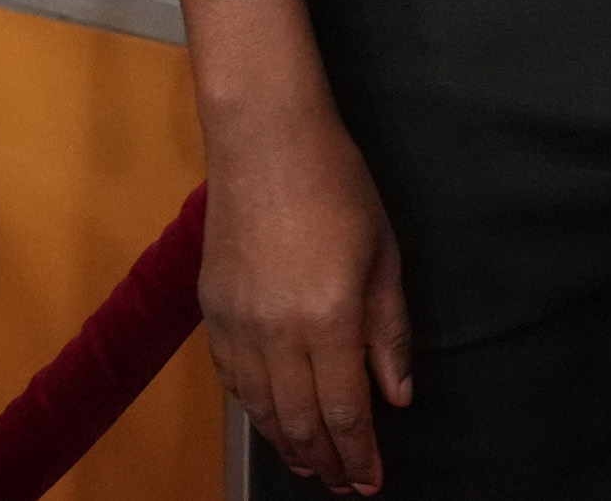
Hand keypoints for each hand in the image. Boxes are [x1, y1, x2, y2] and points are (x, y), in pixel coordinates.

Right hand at [203, 102, 412, 493]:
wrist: (266, 143)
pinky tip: (272, 421)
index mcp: (329, 319)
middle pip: (300, 422)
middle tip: (346, 483)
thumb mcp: (384, 256)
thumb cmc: (338, 187)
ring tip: (312, 465)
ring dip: (288, 445)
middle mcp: (277, 334)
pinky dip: (255, 410)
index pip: (345, 410)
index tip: (372, 480)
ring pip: (262, 410)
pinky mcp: (212, 314)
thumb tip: (398, 396)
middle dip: (326, 461)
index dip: (360, 453)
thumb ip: (389, 333)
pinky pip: (233, 381)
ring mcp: (238, 326)